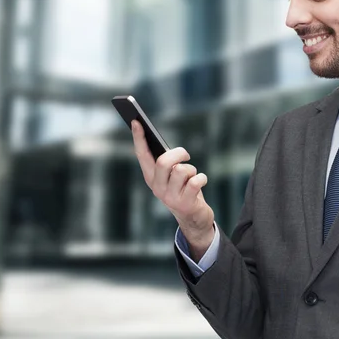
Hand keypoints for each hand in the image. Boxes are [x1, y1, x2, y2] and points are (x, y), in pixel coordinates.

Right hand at [131, 120, 214, 258]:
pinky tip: (200, 183)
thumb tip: (161, 143)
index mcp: (151, 177)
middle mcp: (157, 187)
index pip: (142, 155)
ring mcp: (170, 197)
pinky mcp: (185, 203)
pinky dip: (202, 178)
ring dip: (191, 169)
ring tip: (192, 176)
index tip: (136, 121)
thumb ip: (166, 161)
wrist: (192, 217)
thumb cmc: (182, 188)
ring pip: (182, 170)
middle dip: (179, 154)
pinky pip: (196, 181)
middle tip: (186, 156)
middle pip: (164, 162)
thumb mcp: (171, 175)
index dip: (139, 138)